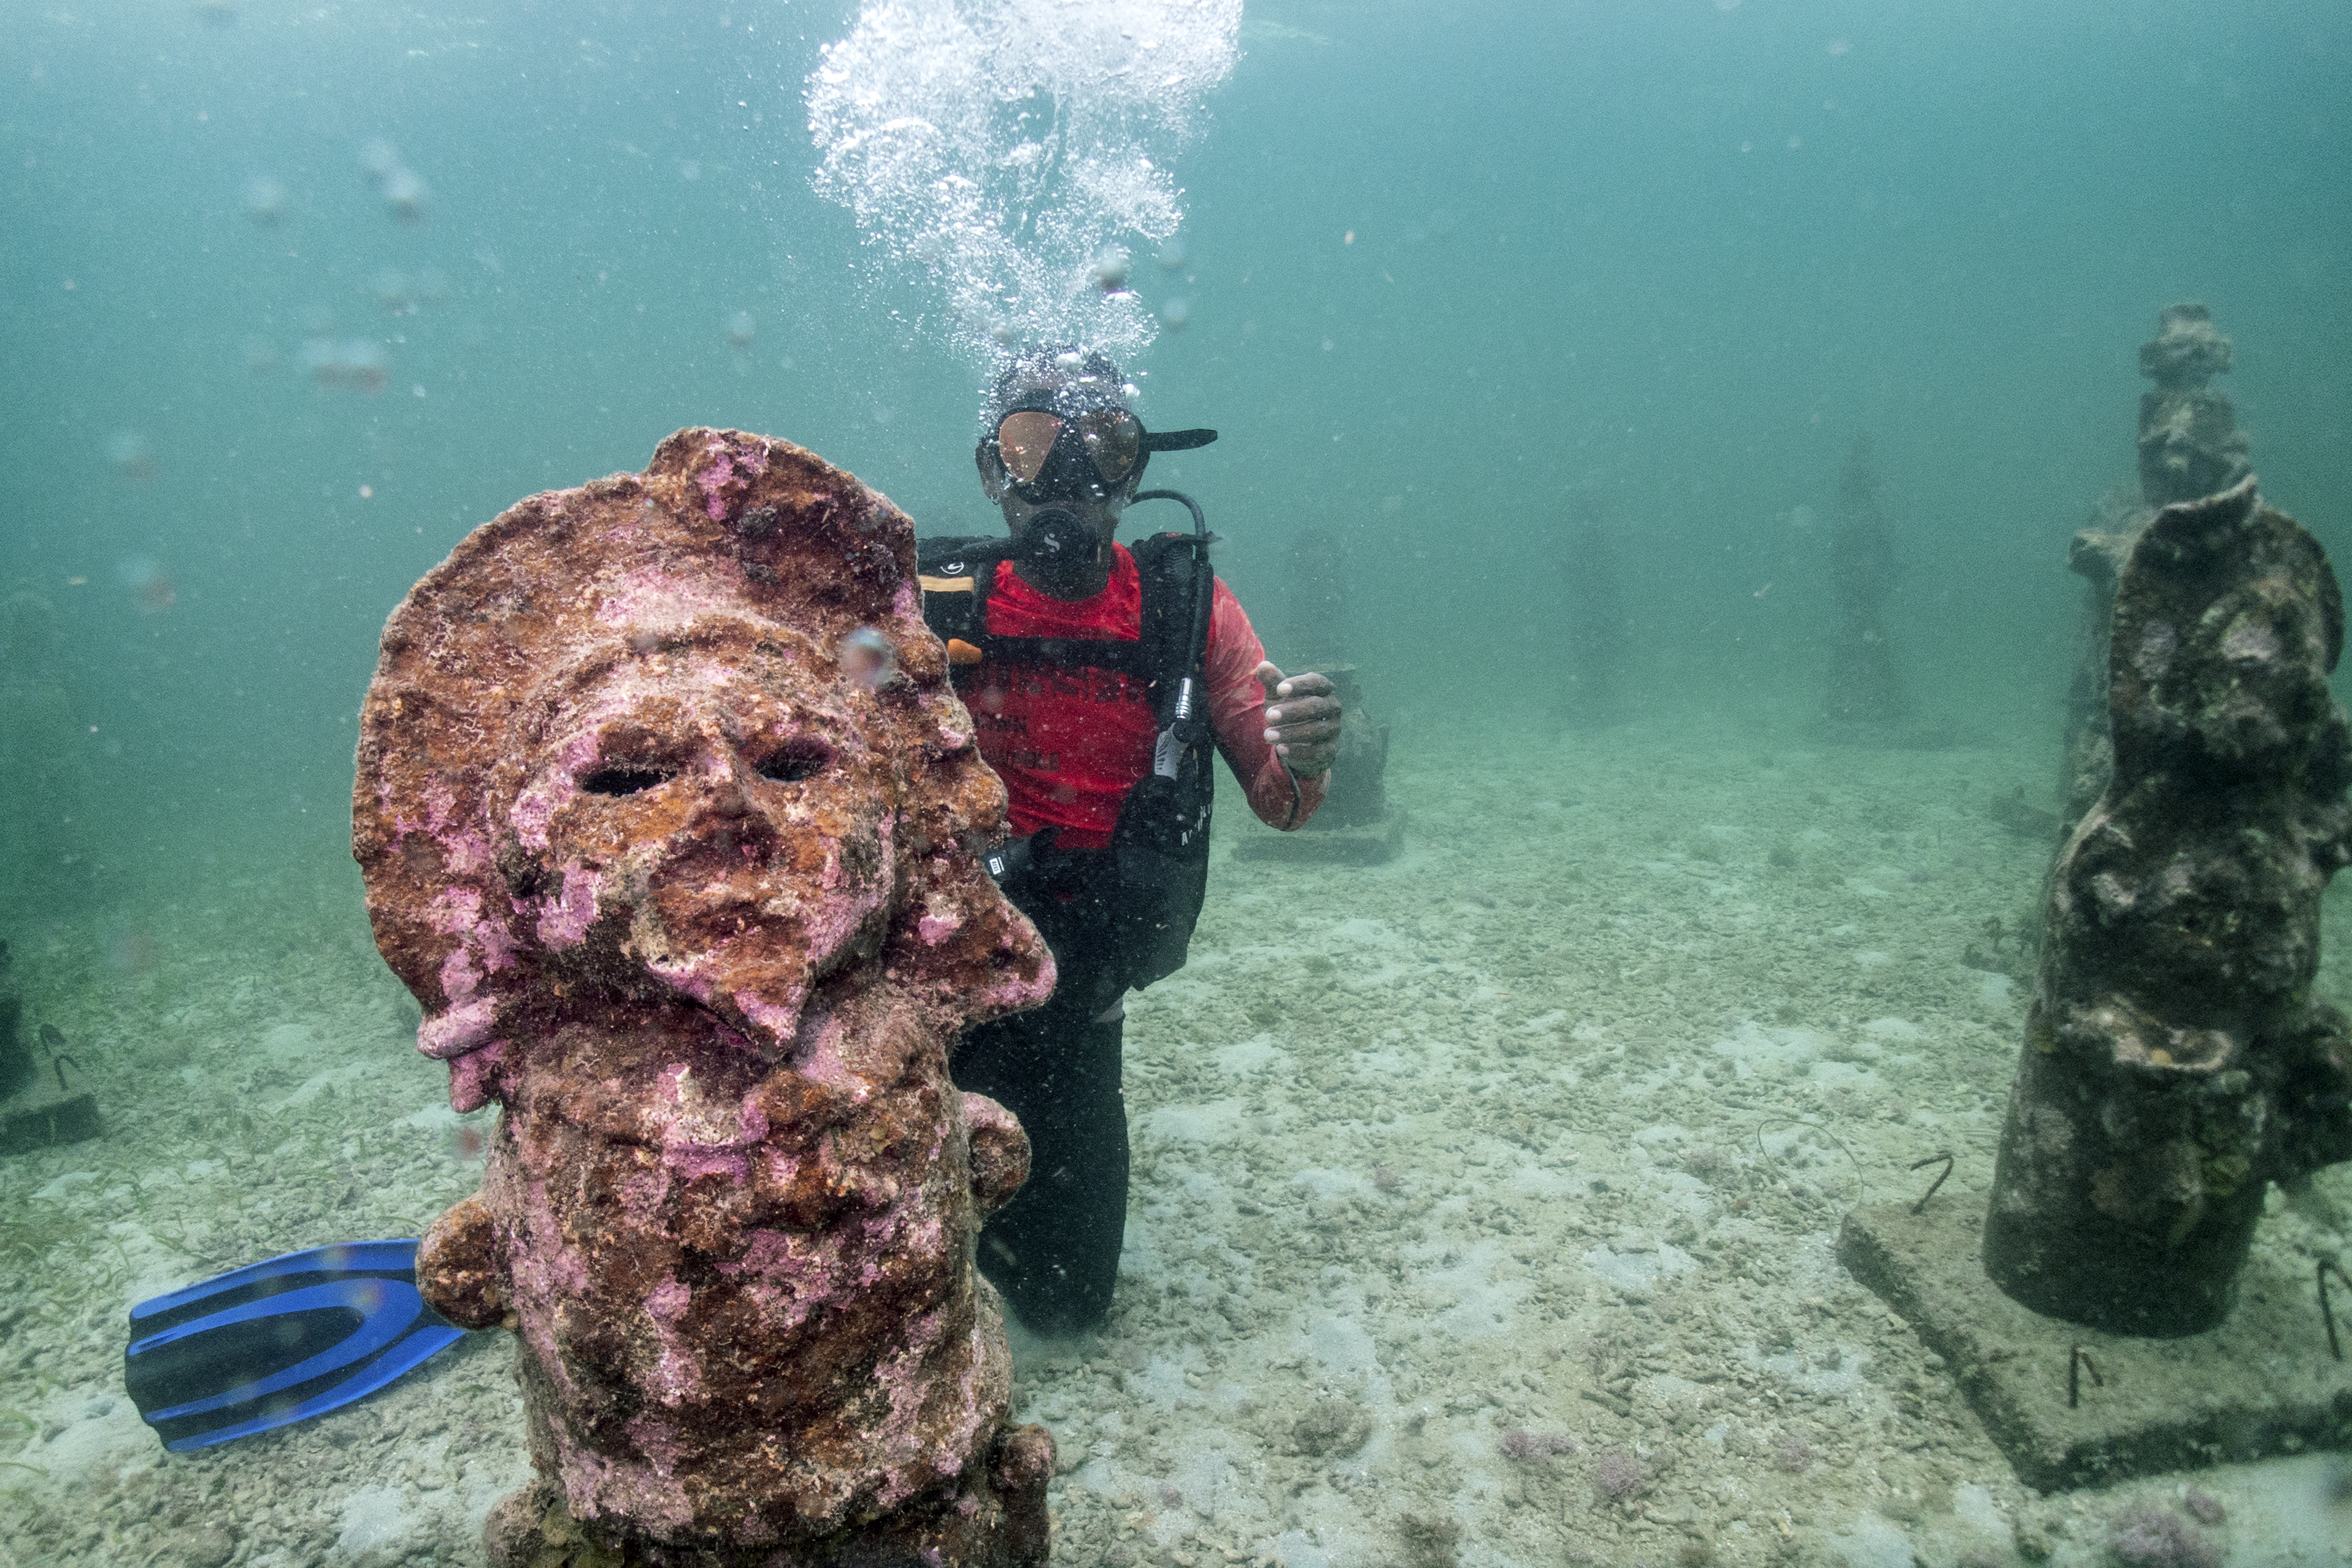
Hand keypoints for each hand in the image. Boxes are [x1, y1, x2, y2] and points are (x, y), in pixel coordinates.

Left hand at [1254, 662, 1341, 777]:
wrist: (1298, 741)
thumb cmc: (1288, 710)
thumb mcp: (1278, 696)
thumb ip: (1272, 681)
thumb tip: (1262, 665)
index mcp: (1323, 689)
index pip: (1316, 682)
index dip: (1299, 685)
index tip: (1279, 689)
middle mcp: (1333, 707)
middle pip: (1316, 706)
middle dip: (1292, 711)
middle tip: (1269, 716)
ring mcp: (1334, 729)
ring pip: (1316, 730)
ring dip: (1291, 733)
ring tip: (1267, 735)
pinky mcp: (1330, 749)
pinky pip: (1318, 751)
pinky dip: (1299, 751)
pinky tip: (1281, 750)